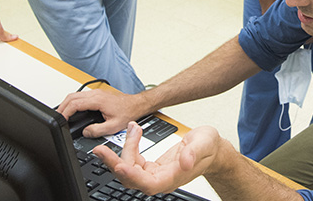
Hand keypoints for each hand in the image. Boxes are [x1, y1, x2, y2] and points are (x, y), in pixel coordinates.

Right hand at [57, 88, 145, 137]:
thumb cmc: (128, 112)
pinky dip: (72, 102)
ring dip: (66, 104)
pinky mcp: (97, 94)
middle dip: (61, 108)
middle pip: (71, 97)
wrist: (137, 104)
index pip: (74, 103)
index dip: (65, 112)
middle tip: (57, 119)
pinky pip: (80, 96)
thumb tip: (85, 132)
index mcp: (97, 100)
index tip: (60, 120)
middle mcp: (95, 94)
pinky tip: (71, 110)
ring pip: (74, 95)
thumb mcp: (113, 126)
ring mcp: (96, 92)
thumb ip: (97, 130)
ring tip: (61, 116)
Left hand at [93, 124, 221, 195]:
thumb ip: (194, 153)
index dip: (132, 177)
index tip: (120, 165)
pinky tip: (134, 131)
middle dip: (114, 163)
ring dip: (121, 150)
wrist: (211, 148)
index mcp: (172, 177)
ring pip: (129, 168)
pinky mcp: (150, 167)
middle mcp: (160, 179)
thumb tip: (185, 162)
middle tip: (100, 149)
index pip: (148, 184)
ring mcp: (154, 174)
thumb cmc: (209, 147)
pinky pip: (133, 160)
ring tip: (129, 128)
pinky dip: (131, 145)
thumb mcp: (205, 143)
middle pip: (131, 178)